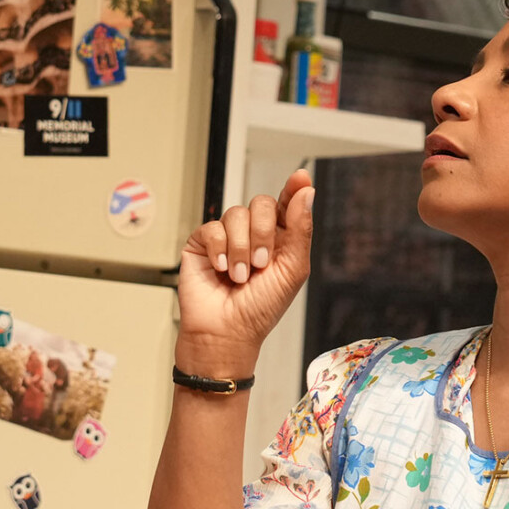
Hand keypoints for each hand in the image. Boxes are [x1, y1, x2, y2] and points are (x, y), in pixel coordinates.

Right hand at [176, 169, 313, 370]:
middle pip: (261, 203)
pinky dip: (218, 249)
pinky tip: (220, 269)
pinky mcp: (202, 243)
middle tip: (260, 264)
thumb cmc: (261, 309)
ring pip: (235, 215)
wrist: (226, 331)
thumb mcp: (292, 269)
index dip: (293, 189)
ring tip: (239, 276)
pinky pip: (211, 227)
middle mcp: (253, 235)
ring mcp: (227, 237)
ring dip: (240, 248)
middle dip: (262, 232)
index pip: (286, 205)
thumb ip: (300, 228)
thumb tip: (307, 190)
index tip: (300, 177)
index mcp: (279, 240)